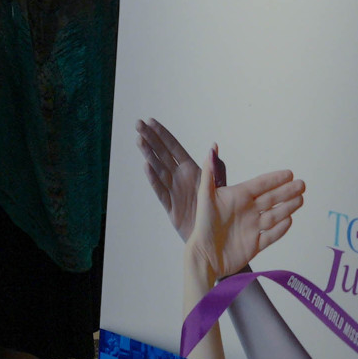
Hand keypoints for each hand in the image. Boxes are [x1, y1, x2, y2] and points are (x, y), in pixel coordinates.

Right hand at [137, 118, 216, 241]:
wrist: (215, 237)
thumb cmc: (219, 212)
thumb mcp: (219, 187)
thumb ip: (215, 168)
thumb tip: (213, 145)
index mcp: (192, 170)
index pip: (174, 148)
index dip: (163, 134)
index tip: (150, 120)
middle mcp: (180, 178)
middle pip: (162, 154)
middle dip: (150, 138)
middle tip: (137, 124)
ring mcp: (173, 190)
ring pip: (158, 169)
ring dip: (148, 154)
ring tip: (139, 140)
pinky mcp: (171, 206)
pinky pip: (160, 190)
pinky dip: (153, 178)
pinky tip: (146, 166)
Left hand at [187, 144, 303, 283]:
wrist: (205, 256)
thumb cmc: (203, 225)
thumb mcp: (205, 196)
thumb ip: (210, 172)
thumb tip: (212, 146)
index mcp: (236, 198)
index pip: (259, 185)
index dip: (274, 179)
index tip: (289, 173)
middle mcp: (246, 211)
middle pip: (271, 199)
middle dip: (287, 191)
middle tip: (302, 184)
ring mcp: (251, 228)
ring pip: (274, 215)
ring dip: (287, 207)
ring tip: (301, 199)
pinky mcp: (255, 245)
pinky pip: (271, 235)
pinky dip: (281, 229)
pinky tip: (290, 220)